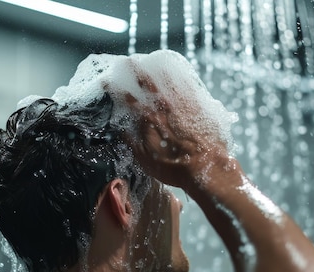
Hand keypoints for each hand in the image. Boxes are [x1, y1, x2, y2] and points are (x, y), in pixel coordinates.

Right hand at [113, 60, 229, 188]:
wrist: (205, 167)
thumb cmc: (174, 168)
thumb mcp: (145, 160)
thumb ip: (132, 143)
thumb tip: (121, 131)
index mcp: (148, 120)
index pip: (128, 99)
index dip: (117, 88)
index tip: (107, 80)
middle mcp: (164, 107)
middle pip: (147, 84)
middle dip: (136, 71)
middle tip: (128, 61)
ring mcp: (182, 104)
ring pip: (167, 80)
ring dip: (156, 70)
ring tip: (149, 61)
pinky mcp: (199, 105)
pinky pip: (188, 85)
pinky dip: (179, 75)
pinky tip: (176, 69)